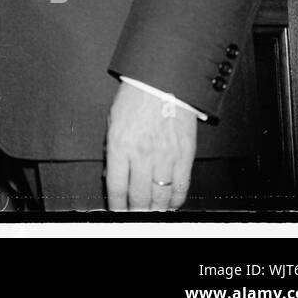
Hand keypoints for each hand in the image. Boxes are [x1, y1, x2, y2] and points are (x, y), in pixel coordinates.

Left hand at [104, 81, 196, 211]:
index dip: (116, 205)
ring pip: (160, 196)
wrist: (163, 81)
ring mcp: (165, 157)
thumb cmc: (136, 97)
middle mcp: (142, 154)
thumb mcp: (113, 122)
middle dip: (136, 211)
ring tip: (152, 213)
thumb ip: (112, 150)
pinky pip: (181, 187)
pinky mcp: (185, 156)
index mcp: (120, 145)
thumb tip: (112, 175)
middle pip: (139, 197)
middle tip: (135, 216)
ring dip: (155, 209)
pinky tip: (171, 203)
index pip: (116, 187)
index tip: (117, 212)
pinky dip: (176, 200)